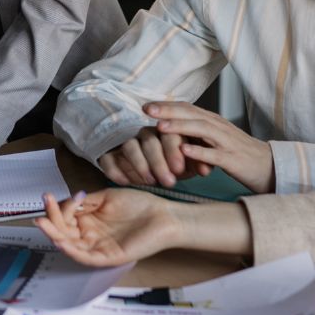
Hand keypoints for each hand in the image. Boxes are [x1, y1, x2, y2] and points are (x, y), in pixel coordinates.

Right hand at [35, 189, 188, 266]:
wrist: (163, 217)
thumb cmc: (138, 205)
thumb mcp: (107, 197)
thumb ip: (86, 201)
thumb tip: (66, 201)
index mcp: (90, 220)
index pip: (65, 218)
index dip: (56, 209)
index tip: (51, 196)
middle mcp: (90, 235)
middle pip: (64, 232)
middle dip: (50, 222)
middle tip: (41, 211)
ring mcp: (98, 247)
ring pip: (71, 245)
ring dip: (55, 236)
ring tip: (43, 224)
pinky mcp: (108, 257)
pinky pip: (86, 257)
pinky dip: (72, 251)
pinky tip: (61, 241)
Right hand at [98, 126, 212, 187]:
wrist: (149, 166)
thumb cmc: (173, 163)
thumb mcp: (187, 164)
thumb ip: (196, 164)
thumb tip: (205, 169)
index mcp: (165, 132)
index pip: (169, 134)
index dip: (174, 151)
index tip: (180, 170)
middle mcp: (145, 134)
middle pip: (149, 142)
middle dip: (159, 162)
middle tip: (169, 181)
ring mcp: (126, 142)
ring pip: (130, 147)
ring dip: (140, 165)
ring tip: (150, 182)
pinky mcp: (110, 153)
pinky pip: (108, 158)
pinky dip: (115, 169)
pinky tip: (125, 182)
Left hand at [145, 101, 274, 193]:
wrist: (270, 166)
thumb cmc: (238, 154)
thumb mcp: (215, 139)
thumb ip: (197, 132)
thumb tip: (171, 127)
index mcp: (213, 122)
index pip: (187, 108)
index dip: (166, 106)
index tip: (146, 106)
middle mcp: (219, 127)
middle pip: (191, 114)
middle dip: (168, 111)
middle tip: (146, 110)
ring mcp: (227, 142)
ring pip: (202, 130)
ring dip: (180, 127)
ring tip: (160, 127)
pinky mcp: (234, 160)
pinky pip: (215, 154)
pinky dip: (199, 152)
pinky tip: (184, 151)